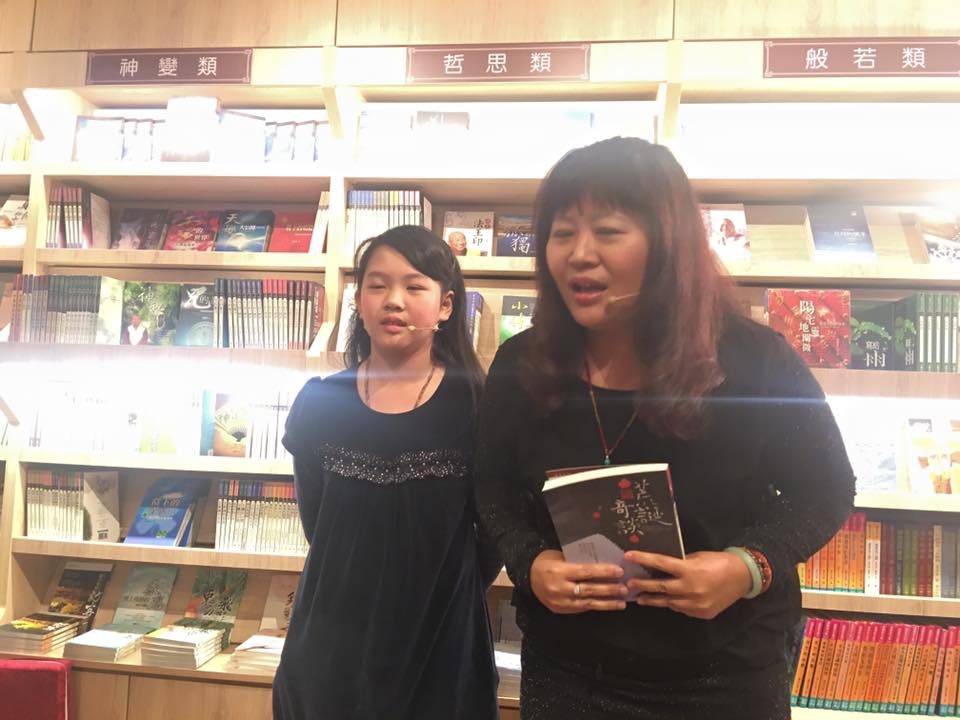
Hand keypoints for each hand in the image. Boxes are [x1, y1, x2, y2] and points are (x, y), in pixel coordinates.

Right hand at [530, 550, 626, 614]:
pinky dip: (596, 606)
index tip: (619, 571)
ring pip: (588, 603)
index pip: (586, 572)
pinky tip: (607, 605)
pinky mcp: (561, 610)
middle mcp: (560, 588)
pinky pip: (582, 609)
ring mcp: (561, 602)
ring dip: (607, 603)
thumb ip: (576, 561)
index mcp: (559, 571)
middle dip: (609, 589)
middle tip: (624, 588)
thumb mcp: (558, 556)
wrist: (527, 577)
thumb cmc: (545, 562)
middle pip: (589, 589)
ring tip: (622, 603)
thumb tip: (601, 564)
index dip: (604, 572)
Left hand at [624, 550, 751, 619]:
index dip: (643, 559)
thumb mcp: (697, 558)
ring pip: (669, 603)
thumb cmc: (718, 562)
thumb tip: (662, 567)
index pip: (661, 564)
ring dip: (654, 600)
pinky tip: (666, 601)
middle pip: (660, 588)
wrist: (743, 577)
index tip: (628, 556)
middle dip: (643, 586)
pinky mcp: (701, 613)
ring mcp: (696, 604)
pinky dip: (673, 604)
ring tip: (641, 599)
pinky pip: (682, 609)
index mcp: (689, 570)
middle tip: (629, 584)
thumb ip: (680, 564)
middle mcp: (691, 589)